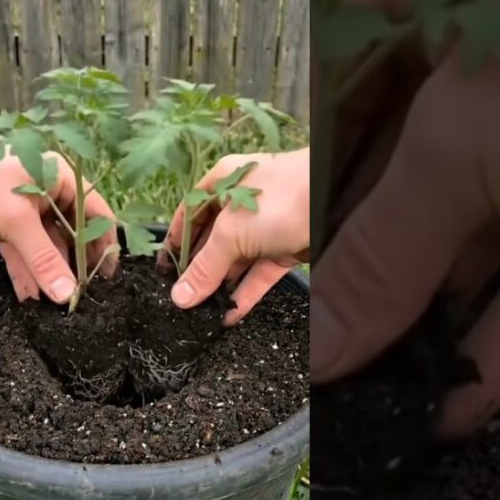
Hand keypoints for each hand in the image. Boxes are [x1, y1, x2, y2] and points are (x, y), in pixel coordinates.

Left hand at [0, 107, 118, 303]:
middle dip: (73, 267)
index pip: (97, 215)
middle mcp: (49, 194)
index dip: (104, 245)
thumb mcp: (16, 219)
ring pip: (45, 246)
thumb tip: (68, 295)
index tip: (105, 279)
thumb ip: (43, 258)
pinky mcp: (4, 222)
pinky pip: (21, 250)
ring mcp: (26, 209)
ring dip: (47, 274)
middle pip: (72, 235)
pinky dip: (25, 270)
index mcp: (63, 181)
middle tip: (78, 298)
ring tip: (52, 306)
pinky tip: (28, 295)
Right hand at [162, 149, 308, 325]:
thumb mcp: (230, 233)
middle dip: (199, 270)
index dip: (175, 242)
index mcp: (222, 184)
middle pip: (212, 240)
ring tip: (202, 312)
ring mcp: (265, 227)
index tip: (163, 272)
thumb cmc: (279, 200)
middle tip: (182, 299)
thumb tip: (180, 296)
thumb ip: (204, 267)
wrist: (336, 199)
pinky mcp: (286, 247)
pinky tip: (230, 314)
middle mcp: (241, 204)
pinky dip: (246, 293)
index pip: (189, 214)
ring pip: (236, 260)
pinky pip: (260, 273)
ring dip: (221, 285)